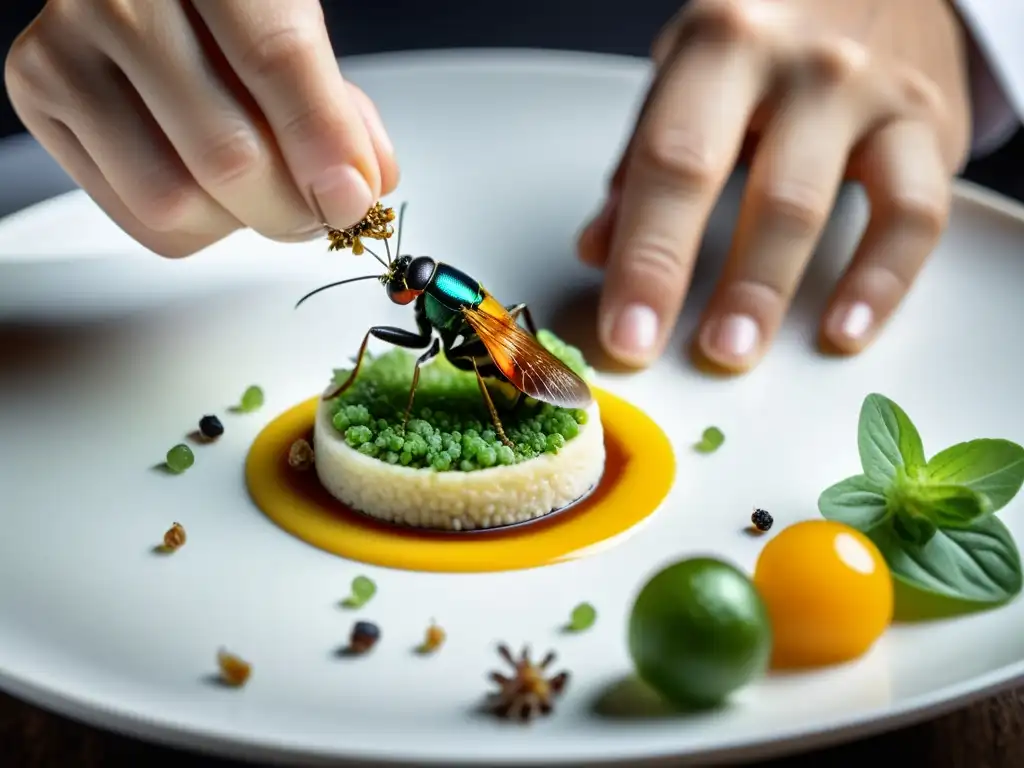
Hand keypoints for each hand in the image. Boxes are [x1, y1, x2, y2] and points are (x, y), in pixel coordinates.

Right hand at [4, 0, 397, 257]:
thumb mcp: (293, 30)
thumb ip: (336, 107)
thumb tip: (355, 187)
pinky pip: (141, 219)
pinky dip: (196, 225)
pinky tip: (204, 182)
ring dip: (238, 220)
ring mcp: (67, 47)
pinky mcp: (38, 96)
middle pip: (226, 155)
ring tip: (256, 189)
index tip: (352, 199)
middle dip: (291, 208)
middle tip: (318, 210)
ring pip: (173, 202)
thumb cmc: (225, 13)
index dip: (322, 143)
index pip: (275, 59)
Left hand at [578, 0, 970, 370]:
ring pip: (815, 204)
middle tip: (675, 353)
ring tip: (736, 350)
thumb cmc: (771, 41)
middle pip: (743, 186)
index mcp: (721, 45)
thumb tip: (598, 249)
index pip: (668, 161)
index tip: (625, 330)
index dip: (644, 255)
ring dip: (770, 289)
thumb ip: (647, 154)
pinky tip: (844, 331)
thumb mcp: (694, 73)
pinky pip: (912, 215)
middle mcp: (798, 63)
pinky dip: (880, 281)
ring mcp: (867, 93)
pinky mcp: (927, 126)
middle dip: (704, 280)